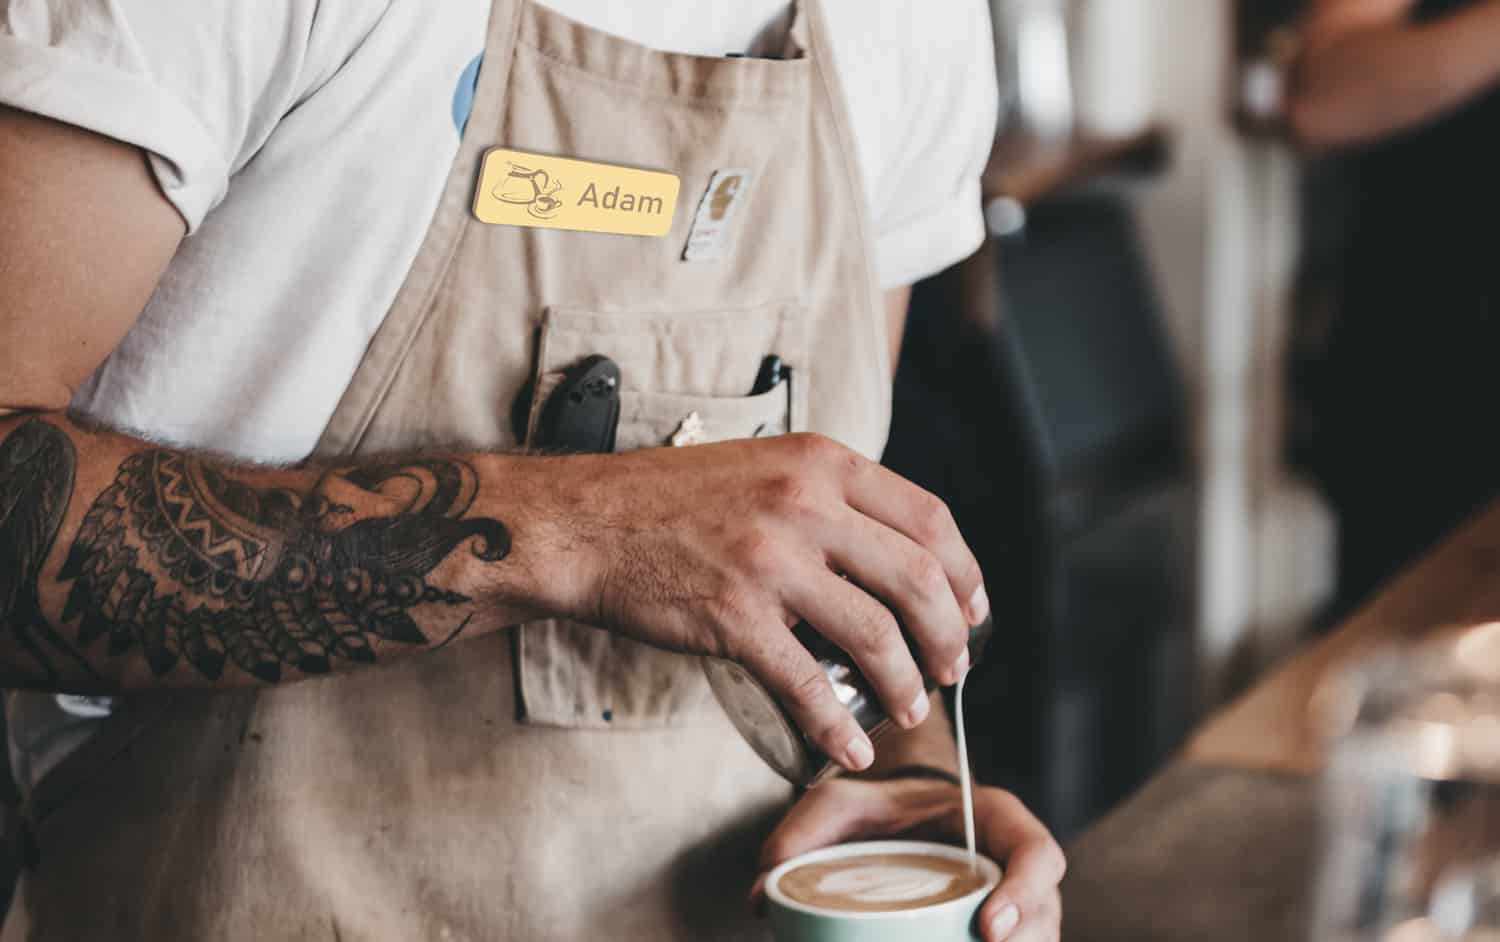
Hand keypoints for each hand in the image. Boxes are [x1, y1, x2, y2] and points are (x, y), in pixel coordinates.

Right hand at [542, 433, 987, 770]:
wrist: (584, 524)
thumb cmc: (669, 500)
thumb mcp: (763, 466)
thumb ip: (827, 497)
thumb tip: (891, 554)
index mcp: (821, 462)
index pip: (928, 517)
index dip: (965, 572)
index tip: (973, 609)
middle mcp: (804, 504)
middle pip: (916, 578)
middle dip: (949, 636)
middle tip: (952, 669)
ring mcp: (770, 560)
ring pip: (875, 634)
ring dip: (905, 684)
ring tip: (909, 709)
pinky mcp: (734, 616)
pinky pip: (806, 683)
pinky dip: (837, 725)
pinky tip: (849, 747)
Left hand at [754, 777, 1063, 941]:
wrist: (894, 827)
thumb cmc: (878, 812)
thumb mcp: (838, 806)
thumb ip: (800, 836)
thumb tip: (762, 895)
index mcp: (992, 822)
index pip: (1037, 852)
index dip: (1026, 891)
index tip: (988, 928)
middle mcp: (1014, 868)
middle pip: (1046, 914)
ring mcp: (1014, 909)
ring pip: (1037, 941)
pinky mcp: (995, 936)